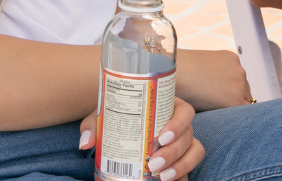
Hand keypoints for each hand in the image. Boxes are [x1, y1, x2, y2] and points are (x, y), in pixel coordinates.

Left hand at [79, 98, 203, 180]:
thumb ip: (94, 126)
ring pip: (195, 152)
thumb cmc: (117, 121)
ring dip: (181, 166)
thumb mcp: (105, 119)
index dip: (178, 124)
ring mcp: (184, 144)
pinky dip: (182, 175)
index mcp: (168, 108)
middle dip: (174, 152)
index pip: (185, 112)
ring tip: (161, 178)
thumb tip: (86, 143)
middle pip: (189, 135)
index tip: (160, 138)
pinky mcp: (182, 161)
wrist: (120, 136)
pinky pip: (190, 168)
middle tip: (153, 164)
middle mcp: (180, 126)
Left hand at [175, 48, 250, 110]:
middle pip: (246, 95)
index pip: (247, 110)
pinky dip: (228, 70)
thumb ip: (222, 112)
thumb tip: (226, 112)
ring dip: (233, 83)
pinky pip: (235, 67)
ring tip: (214, 84)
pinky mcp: (232, 56)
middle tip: (219, 98)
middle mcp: (241, 84)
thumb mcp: (207, 111)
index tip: (228, 111)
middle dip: (236, 97)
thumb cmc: (185, 94)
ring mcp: (238, 68)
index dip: (236, 111)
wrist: (176, 71)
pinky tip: (213, 72)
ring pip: (242, 80)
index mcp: (235, 101)